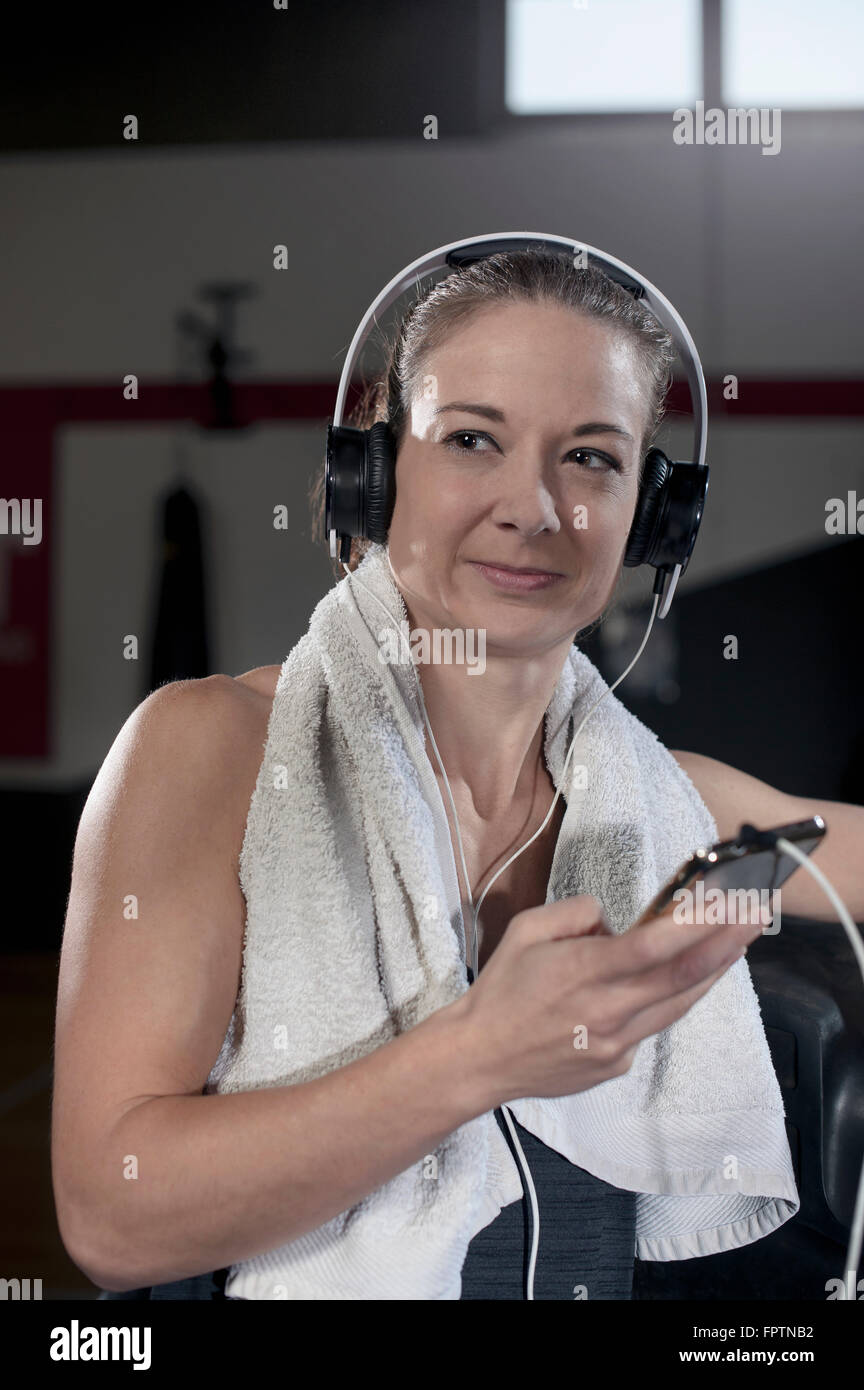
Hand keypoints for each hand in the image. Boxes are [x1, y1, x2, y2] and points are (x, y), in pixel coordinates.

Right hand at [457, 893, 766, 1104]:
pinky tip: (671, 981)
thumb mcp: (527, 929)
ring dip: (713, 971)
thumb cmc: (501, 990)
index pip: (654, 946)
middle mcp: (607, 1011)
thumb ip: (576, 914)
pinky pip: (651, 1025)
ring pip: (679, 1004)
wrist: (479, 1057)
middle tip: (758, 914)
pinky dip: (666, 999)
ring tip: (739, 941)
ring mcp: (617, 1043)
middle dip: (727, 942)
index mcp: (583, 972)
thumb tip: (613, 923)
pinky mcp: (618, 1065)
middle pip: (683, 976)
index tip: (730, 902)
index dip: (698, 924)